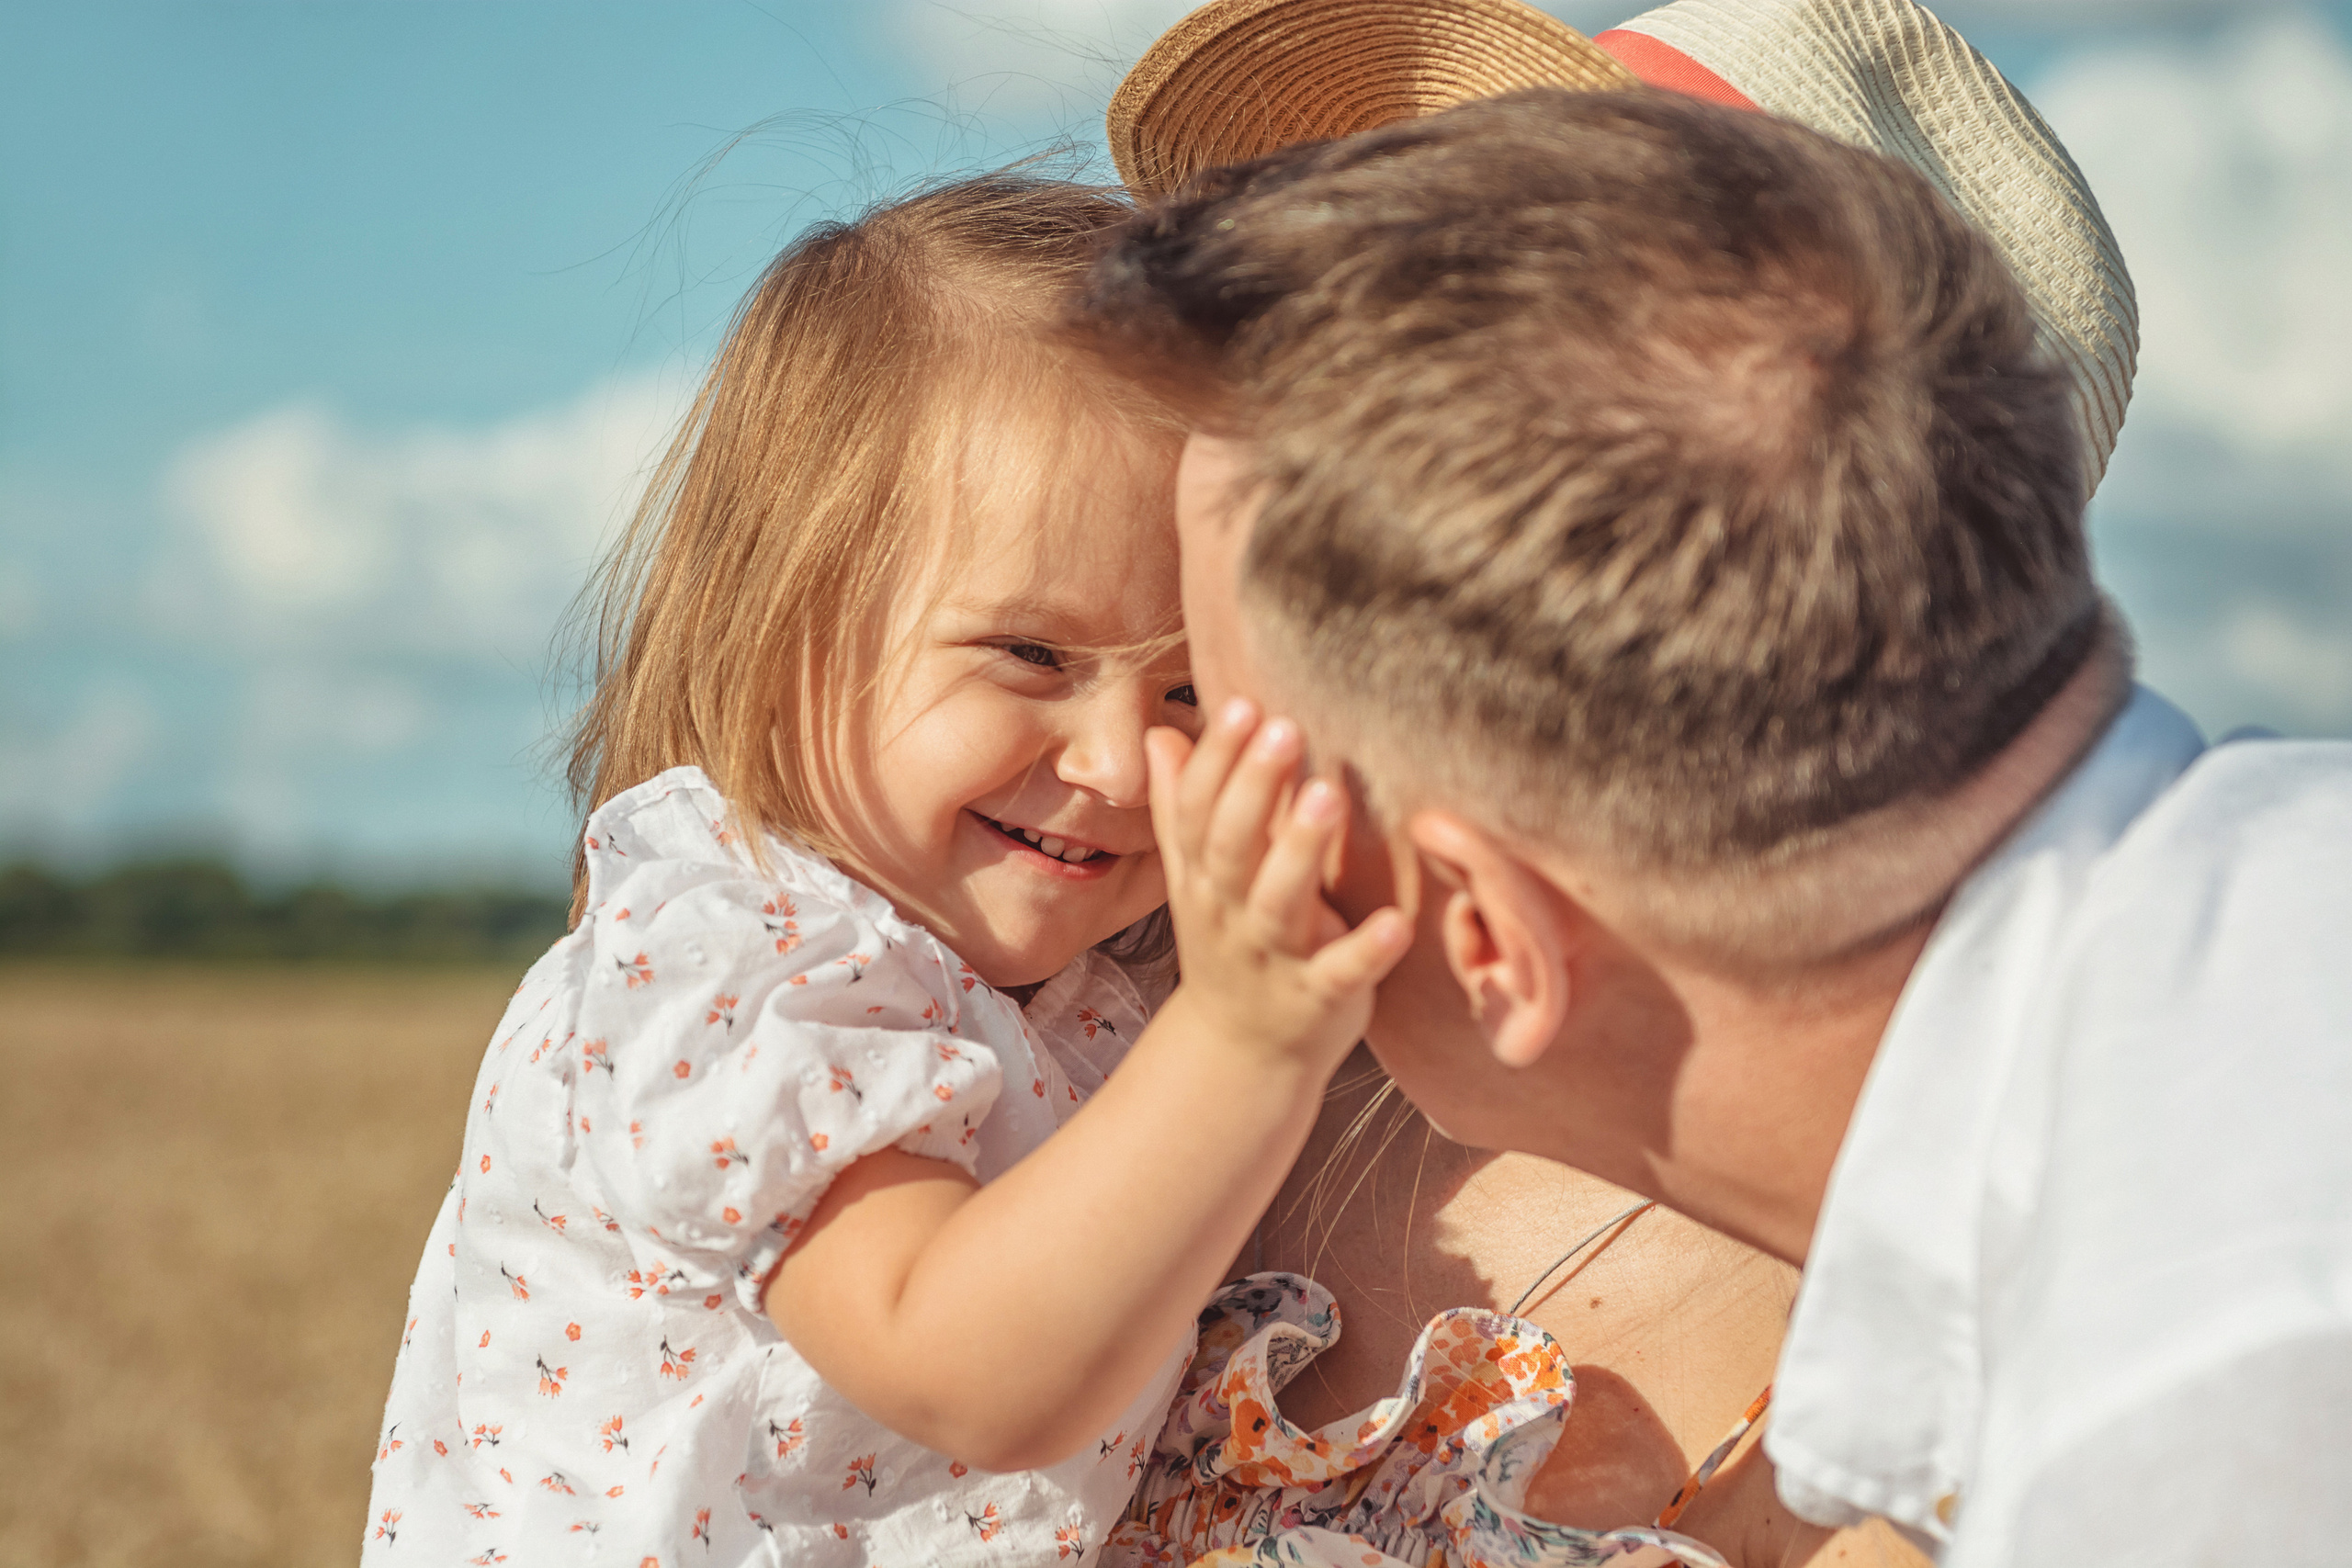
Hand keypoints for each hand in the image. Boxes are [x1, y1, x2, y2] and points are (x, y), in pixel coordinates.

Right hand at [1145, 698, 1413, 1071]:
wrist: (1242, 1054)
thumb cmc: (1230, 944)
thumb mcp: (1196, 879)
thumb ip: (1181, 809)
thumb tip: (1162, 735)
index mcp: (1202, 878)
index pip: (1197, 810)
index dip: (1217, 760)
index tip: (1240, 704)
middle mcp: (1229, 913)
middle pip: (1231, 845)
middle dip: (1254, 787)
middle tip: (1284, 727)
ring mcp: (1272, 957)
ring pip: (1277, 902)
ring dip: (1299, 849)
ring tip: (1327, 794)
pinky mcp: (1319, 998)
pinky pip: (1340, 973)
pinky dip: (1367, 950)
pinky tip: (1396, 922)